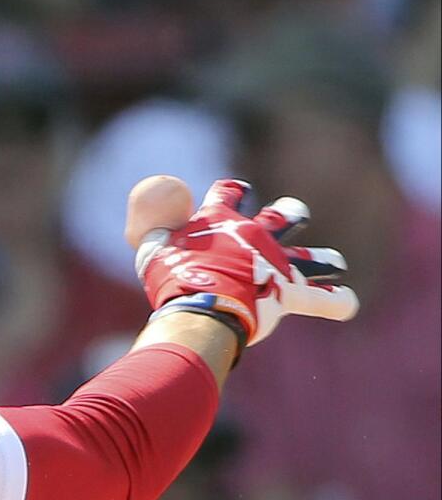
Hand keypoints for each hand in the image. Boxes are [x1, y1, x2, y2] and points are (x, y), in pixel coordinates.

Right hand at [136, 179, 358, 345]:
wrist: (200, 308)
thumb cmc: (172, 279)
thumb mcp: (151, 249)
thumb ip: (152, 231)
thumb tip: (152, 225)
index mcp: (222, 220)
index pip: (230, 192)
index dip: (232, 190)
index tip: (236, 190)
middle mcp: (256, 236)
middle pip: (282, 216)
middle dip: (290, 213)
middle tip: (293, 214)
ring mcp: (277, 265)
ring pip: (312, 258)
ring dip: (325, 259)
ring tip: (336, 261)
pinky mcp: (290, 294)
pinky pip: (322, 299)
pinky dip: (337, 301)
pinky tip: (348, 302)